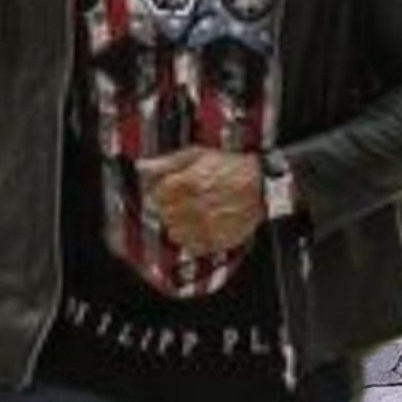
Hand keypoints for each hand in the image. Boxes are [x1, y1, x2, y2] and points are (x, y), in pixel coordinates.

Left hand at [137, 146, 264, 257]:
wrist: (260, 186)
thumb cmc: (230, 167)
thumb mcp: (197, 155)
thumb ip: (167, 162)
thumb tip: (141, 166)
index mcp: (188, 183)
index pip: (156, 195)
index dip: (160, 191)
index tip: (166, 189)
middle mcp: (195, 206)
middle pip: (164, 214)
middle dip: (168, 207)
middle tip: (180, 200)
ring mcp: (206, 226)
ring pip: (174, 233)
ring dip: (177, 224)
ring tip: (189, 214)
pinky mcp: (216, 240)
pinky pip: (191, 247)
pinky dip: (191, 239)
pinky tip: (199, 226)